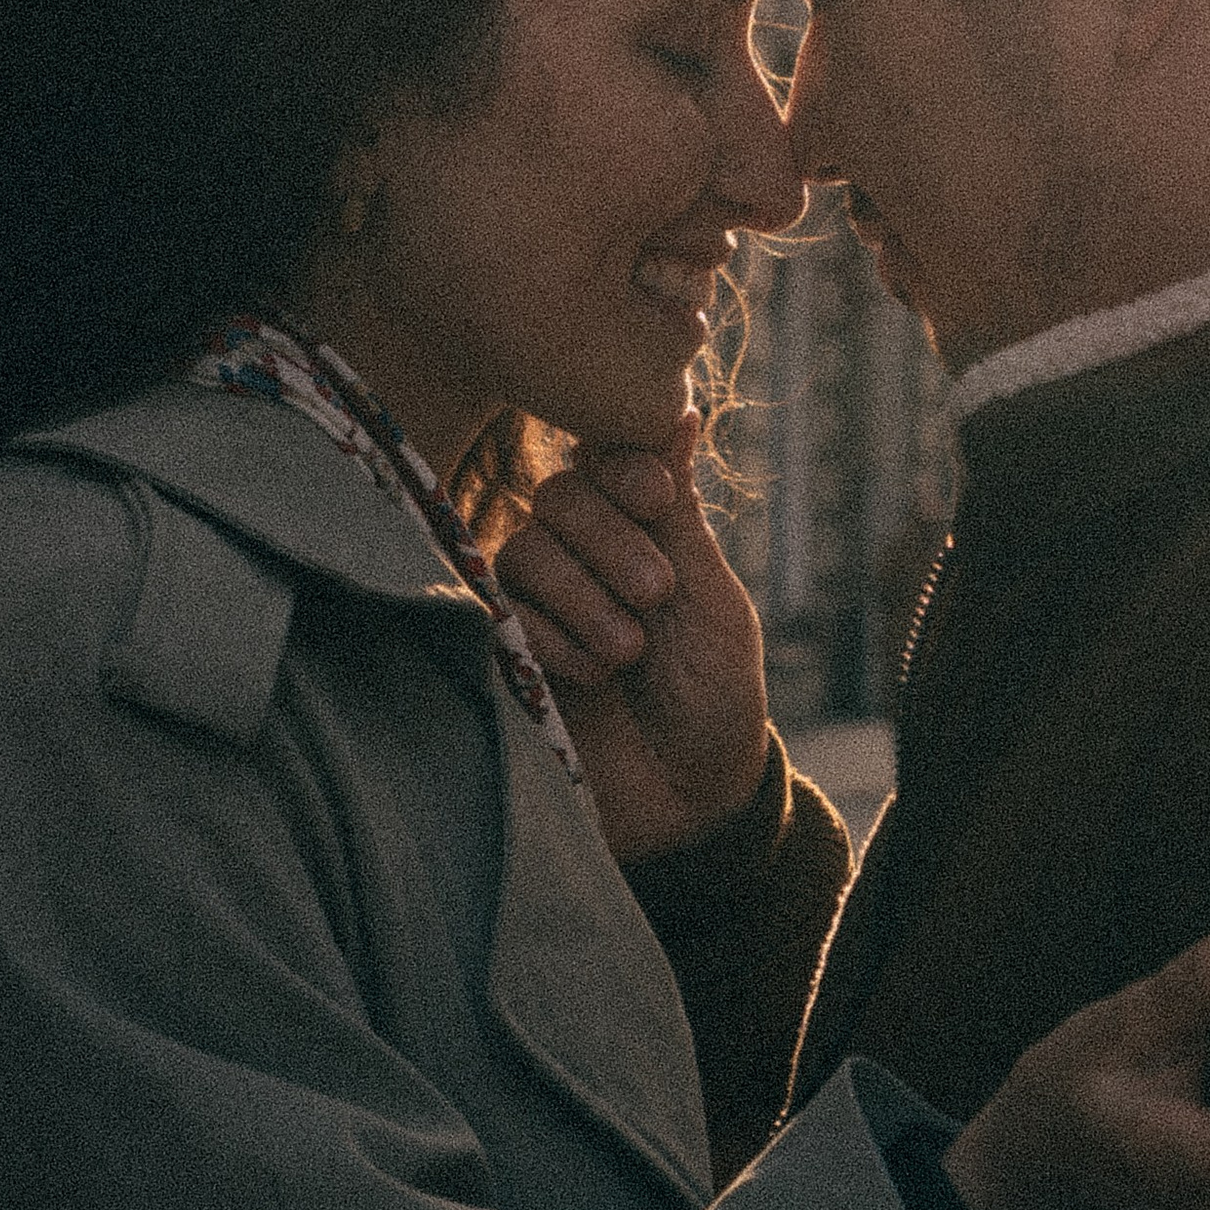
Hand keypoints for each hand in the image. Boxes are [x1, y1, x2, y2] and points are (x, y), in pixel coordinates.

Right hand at [501, 409, 769, 860]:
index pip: (604, 459)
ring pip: (524, 548)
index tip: (657, 497)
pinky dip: (547, 633)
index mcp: (635, 531)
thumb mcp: (710, 599)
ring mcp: (534, 605)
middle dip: (609, 536)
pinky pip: (495, 611)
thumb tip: (680, 408)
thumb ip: (679, 512)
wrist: (690, 800)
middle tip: (656, 593)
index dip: (622, 466)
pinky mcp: (501, 653)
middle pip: (558, 496)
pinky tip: (591, 674)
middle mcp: (578, 557)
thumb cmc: (713, 696)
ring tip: (629, 651)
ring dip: (582, 593)